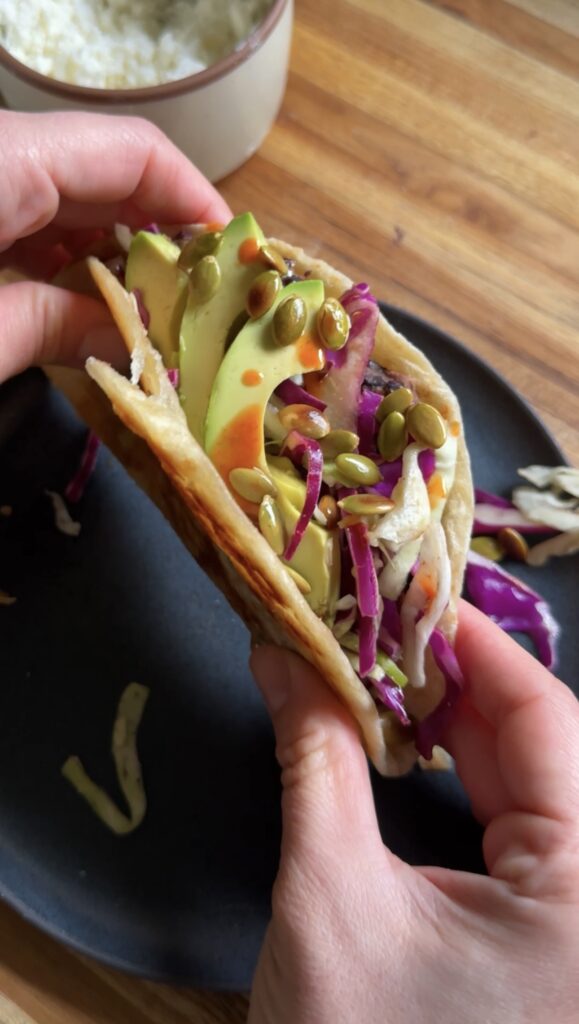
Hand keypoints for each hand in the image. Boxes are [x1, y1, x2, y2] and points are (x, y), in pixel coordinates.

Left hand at [0, 110, 230, 384]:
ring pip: (66, 197)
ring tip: (158, 313)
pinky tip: (91, 302)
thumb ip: (49, 331)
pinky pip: (27, 217)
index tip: (235, 259)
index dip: (196, 199)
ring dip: (116, 252)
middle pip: (104, 173)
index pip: (133, 152)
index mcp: (5, 159)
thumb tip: (130, 347)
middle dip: (161, 235)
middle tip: (205, 301)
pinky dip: (66, 258)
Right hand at [249, 601, 578, 1022]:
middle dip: (454, 678)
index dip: (470, 644)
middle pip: (545, 742)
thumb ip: (314, 758)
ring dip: (457, 722)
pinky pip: (526, 822)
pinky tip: (414, 740)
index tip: (402, 592)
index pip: (548, 718)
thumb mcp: (330, 897)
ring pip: (536, 778)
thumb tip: (279, 653)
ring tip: (381, 674)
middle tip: (372, 628)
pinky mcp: (559, 932)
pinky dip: (467, 773)